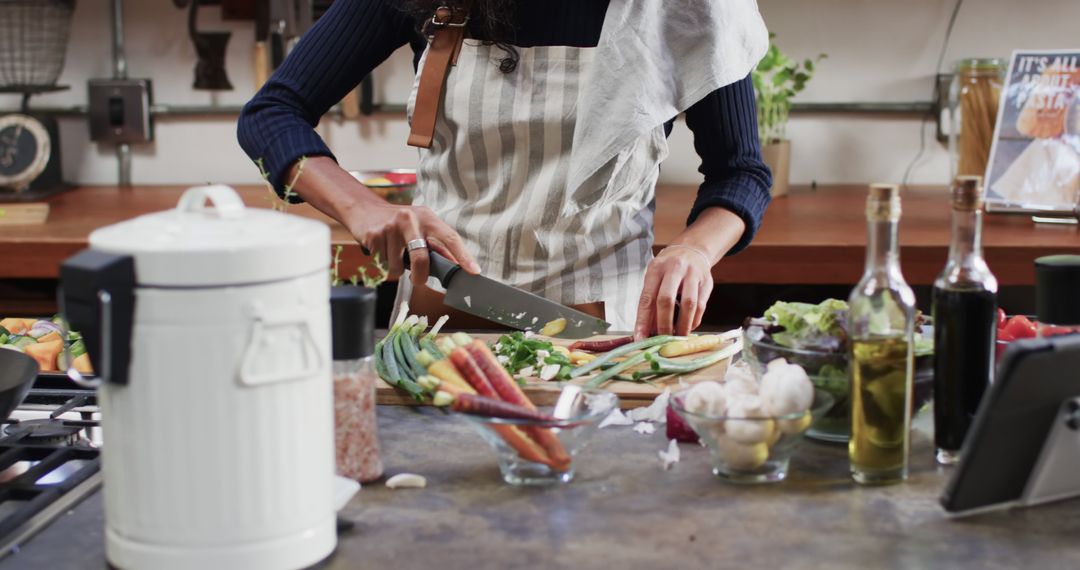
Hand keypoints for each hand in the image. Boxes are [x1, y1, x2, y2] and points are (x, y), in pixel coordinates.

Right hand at [345, 202, 479, 286]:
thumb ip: (437, 245)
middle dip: (420, 276)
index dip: (463, 256)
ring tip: (393, 252)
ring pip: (398, 266)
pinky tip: (381, 247)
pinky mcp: (374, 235)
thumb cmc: (398, 222)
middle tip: (418, 280)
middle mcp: (410, 219)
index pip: (450, 238)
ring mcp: (390, 227)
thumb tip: (455, 264)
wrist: (363, 209)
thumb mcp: (420, 226)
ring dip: (396, 266)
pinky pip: (383, 262)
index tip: (473, 271)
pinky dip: (383, 261)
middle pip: (421, 258)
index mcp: (427, 217)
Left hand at [634, 245, 714, 338]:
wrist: (693, 249)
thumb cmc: (668, 268)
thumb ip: (651, 301)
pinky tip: (688, 327)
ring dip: (682, 325)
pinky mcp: (707, 282)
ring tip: (677, 337)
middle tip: (661, 340)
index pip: (647, 297)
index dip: (643, 320)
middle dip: (663, 324)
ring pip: (688, 304)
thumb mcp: (655, 277)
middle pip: (666, 300)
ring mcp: (693, 274)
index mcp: (656, 268)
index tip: (640, 338)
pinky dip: (694, 320)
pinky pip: (701, 306)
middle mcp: (674, 269)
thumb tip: (647, 330)